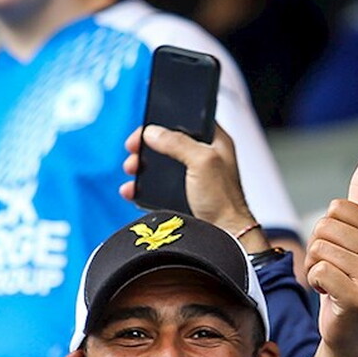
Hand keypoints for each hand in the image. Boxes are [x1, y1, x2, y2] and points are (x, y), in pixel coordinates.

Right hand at [120, 123, 255, 237]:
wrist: (226, 236)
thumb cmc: (225, 201)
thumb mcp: (202, 162)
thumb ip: (178, 143)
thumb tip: (153, 133)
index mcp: (215, 142)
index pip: (187, 120)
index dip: (165, 121)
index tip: (146, 129)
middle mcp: (204, 157)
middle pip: (168, 142)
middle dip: (146, 145)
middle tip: (133, 150)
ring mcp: (193, 177)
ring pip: (160, 164)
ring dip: (141, 166)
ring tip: (132, 169)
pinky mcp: (183, 196)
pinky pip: (157, 187)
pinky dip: (142, 187)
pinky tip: (132, 190)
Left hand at [304, 153, 357, 356]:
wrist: (350, 329)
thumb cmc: (350, 278)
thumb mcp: (357, 234)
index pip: (336, 208)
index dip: (328, 230)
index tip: (342, 253)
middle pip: (325, 227)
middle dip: (318, 249)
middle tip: (334, 271)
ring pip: (319, 249)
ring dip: (315, 268)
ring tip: (332, 283)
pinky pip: (318, 271)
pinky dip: (315, 283)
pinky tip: (330, 296)